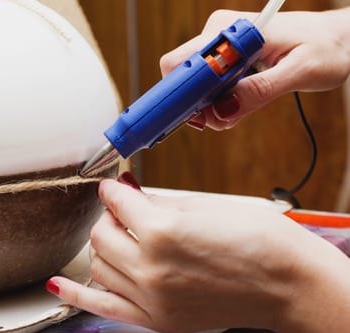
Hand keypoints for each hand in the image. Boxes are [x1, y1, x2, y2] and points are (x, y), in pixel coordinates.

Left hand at [47, 176, 349, 332]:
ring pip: (99, 264)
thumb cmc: (258, 239)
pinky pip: (101, 306)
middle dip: (110, 215)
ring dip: (104, 245)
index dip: (114, 188)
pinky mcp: (155, 318)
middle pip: (101, 234)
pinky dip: (76, 295)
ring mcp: (150, 297)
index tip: (116, 185)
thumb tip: (127, 190)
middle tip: (125, 209)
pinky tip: (58, 285)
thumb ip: (155, 200)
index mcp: (161, 231)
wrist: (285, 282)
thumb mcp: (203, 205)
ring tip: (122, 235)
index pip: (116, 201)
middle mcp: (149, 267)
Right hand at [161, 8, 349, 130]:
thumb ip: (260, 91)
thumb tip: (222, 110)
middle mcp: (217, 35)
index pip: (180, 63)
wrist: (337, 39)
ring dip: (211, 108)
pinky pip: (207, 88)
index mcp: (229, 31)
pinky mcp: (224, 59)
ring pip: (193, 88)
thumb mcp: (299, 72)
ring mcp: (219, 48)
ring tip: (241, 109)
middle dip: (198, 106)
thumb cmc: (326, 47)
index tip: (197, 116)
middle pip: (181, 79)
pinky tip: (240, 103)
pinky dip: (219, 103)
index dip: (181, 94)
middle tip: (226, 118)